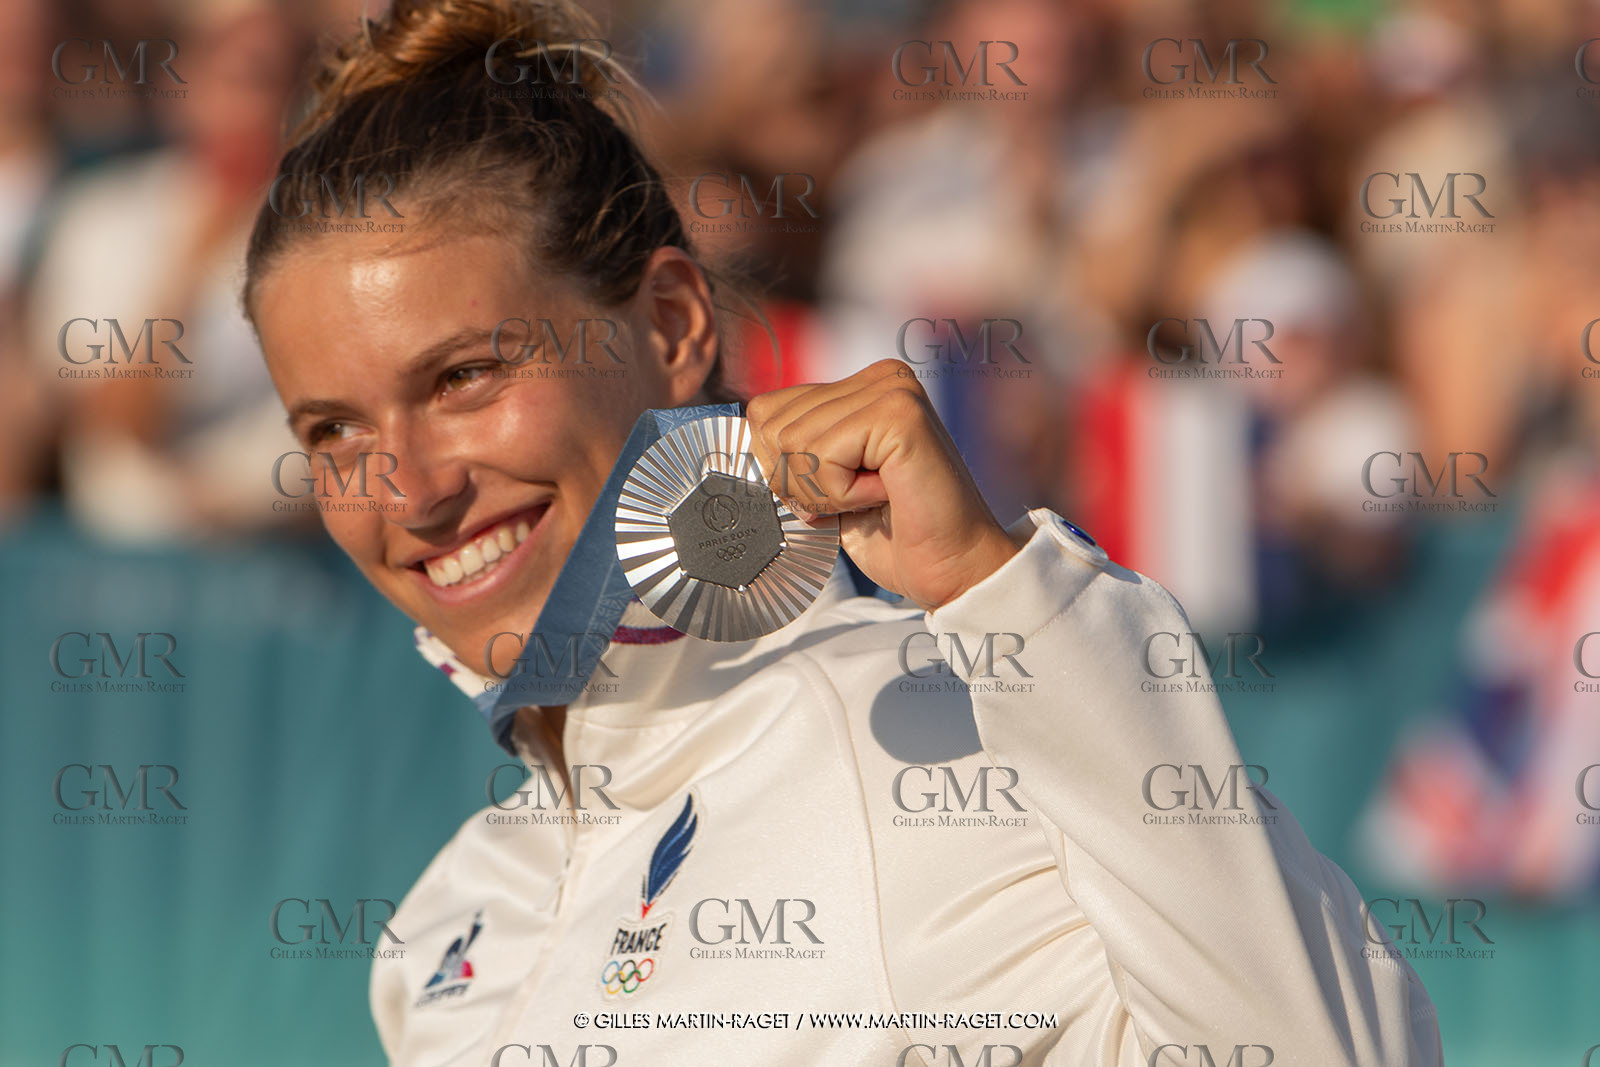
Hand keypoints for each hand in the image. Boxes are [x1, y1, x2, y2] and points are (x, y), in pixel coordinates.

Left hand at [745, 359, 1018, 611]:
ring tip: (873, 497)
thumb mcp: (826, 483)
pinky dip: (842, 494)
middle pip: (770, 425)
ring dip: (824, 492)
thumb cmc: (895, 534)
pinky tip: (885, 495)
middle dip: (800, 483)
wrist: (954, 570)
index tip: (833, 494)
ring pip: (792, 443)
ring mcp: (891, 389)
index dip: (782, 469)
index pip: (765, 411)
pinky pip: (822, 456)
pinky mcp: (899, 414)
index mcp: (860, 385)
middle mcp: (879, 376)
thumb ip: (793, 450)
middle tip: (854, 500)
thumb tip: (740, 435)